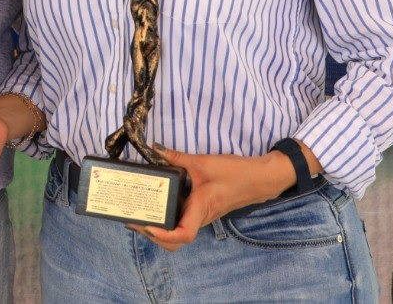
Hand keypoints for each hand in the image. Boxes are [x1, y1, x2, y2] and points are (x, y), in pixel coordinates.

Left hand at [127, 148, 296, 250]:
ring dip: (158, 229)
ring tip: (139, 213)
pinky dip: (167, 218)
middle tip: (133, 219)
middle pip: (174, 241)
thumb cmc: (235, 174)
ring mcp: (200, 217)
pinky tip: (157, 203)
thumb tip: (156, 149)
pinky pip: (182, 221)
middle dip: (152, 235)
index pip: (182, 235)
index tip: (147, 225)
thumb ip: (178, 157)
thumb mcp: (204, 162)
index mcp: (200, 209)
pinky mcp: (201, 211)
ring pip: (177, 233)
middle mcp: (199, 218)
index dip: (163, 235)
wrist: (259, 179)